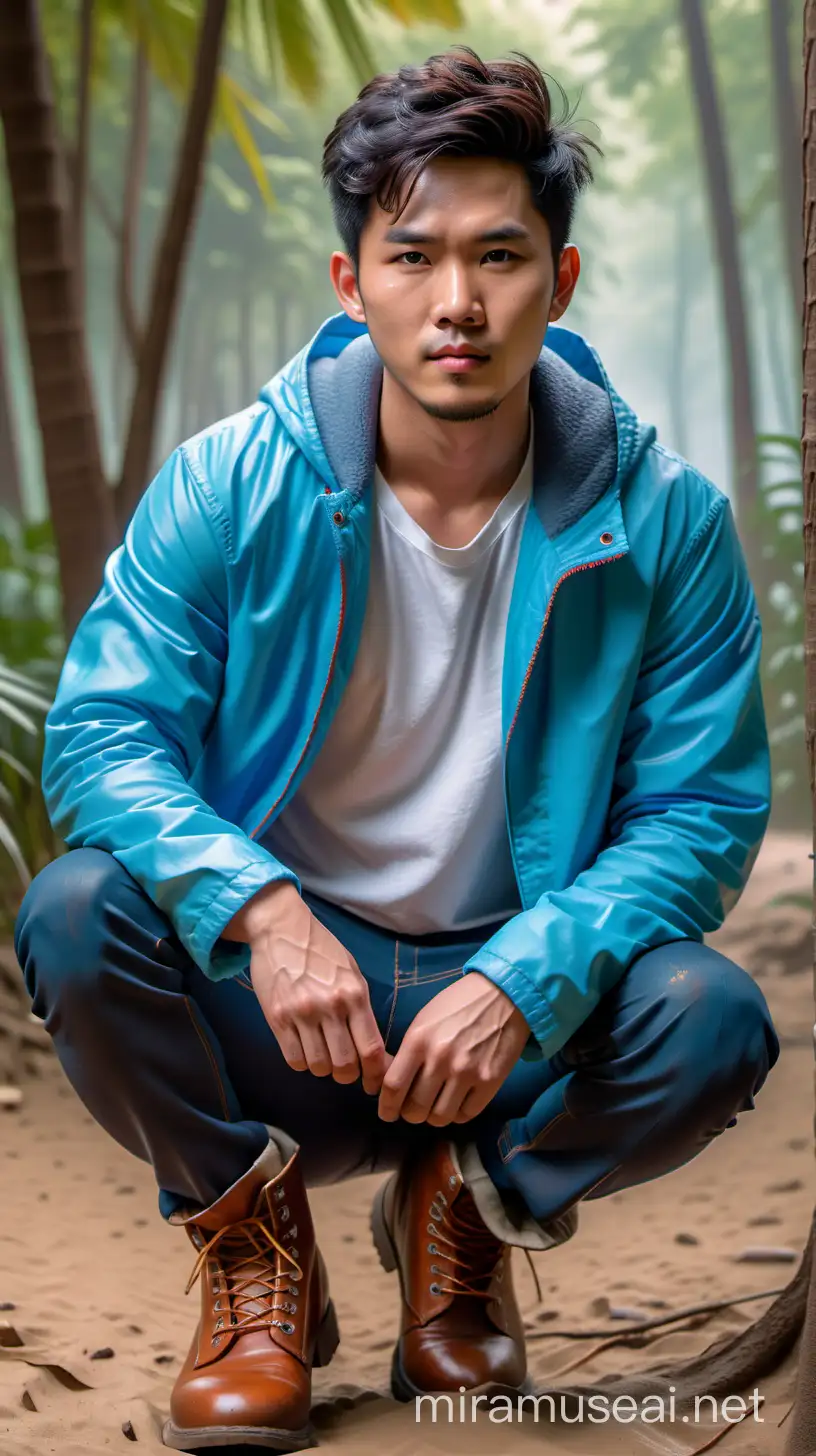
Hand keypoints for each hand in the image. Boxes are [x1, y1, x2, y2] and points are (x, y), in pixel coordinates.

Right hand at [224, 881, 389, 1093]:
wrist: (281, 929)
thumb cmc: (322, 951)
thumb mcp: (351, 973)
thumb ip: (361, 1009)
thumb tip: (373, 1050)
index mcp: (353, 994)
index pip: (371, 1048)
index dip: (375, 1074)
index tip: (373, 1083)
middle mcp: (329, 1006)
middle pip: (345, 1064)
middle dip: (348, 1075)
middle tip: (345, 1070)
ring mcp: (301, 1013)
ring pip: (319, 1066)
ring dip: (324, 1069)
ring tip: (324, 1056)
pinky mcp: (276, 1018)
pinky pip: (294, 1059)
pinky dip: (302, 1062)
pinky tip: (305, 1049)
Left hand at [377, 971, 530, 1125]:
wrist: (504, 995)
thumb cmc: (458, 1005)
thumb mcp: (424, 1020)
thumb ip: (409, 1051)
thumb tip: (394, 1084)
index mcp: (418, 1040)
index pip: (393, 1086)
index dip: (386, 1106)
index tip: (387, 1113)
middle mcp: (440, 1059)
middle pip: (415, 1108)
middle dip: (410, 1114)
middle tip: (413, 1109)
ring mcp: (467, 1072)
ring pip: (439, 1117)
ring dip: (434, 1116)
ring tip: (436, 1105)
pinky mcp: (490, 1081)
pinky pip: (466, 1115)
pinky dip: (457, 1114)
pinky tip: (457, 1102)